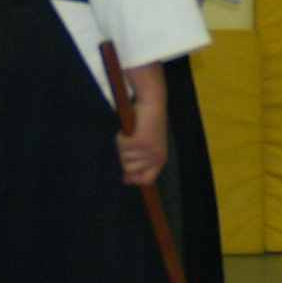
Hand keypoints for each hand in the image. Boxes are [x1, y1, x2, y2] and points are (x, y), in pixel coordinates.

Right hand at [116, 61, 167, 184]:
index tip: (126, 175)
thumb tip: (125, 180)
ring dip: (122, 145)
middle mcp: (156, 158)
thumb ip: (139, 162)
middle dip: (124, 156)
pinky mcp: (140, 142)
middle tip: (130, 142)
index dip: (134, 178)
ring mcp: (148, 151)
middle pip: (129, 169)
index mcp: (160, 159)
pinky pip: (121, 145)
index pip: (146, 180)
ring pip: (123, 157)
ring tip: (131, 133)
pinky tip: (128, 129)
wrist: (153, 102)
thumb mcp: (147, 144)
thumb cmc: (148, 122)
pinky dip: (120, 136)